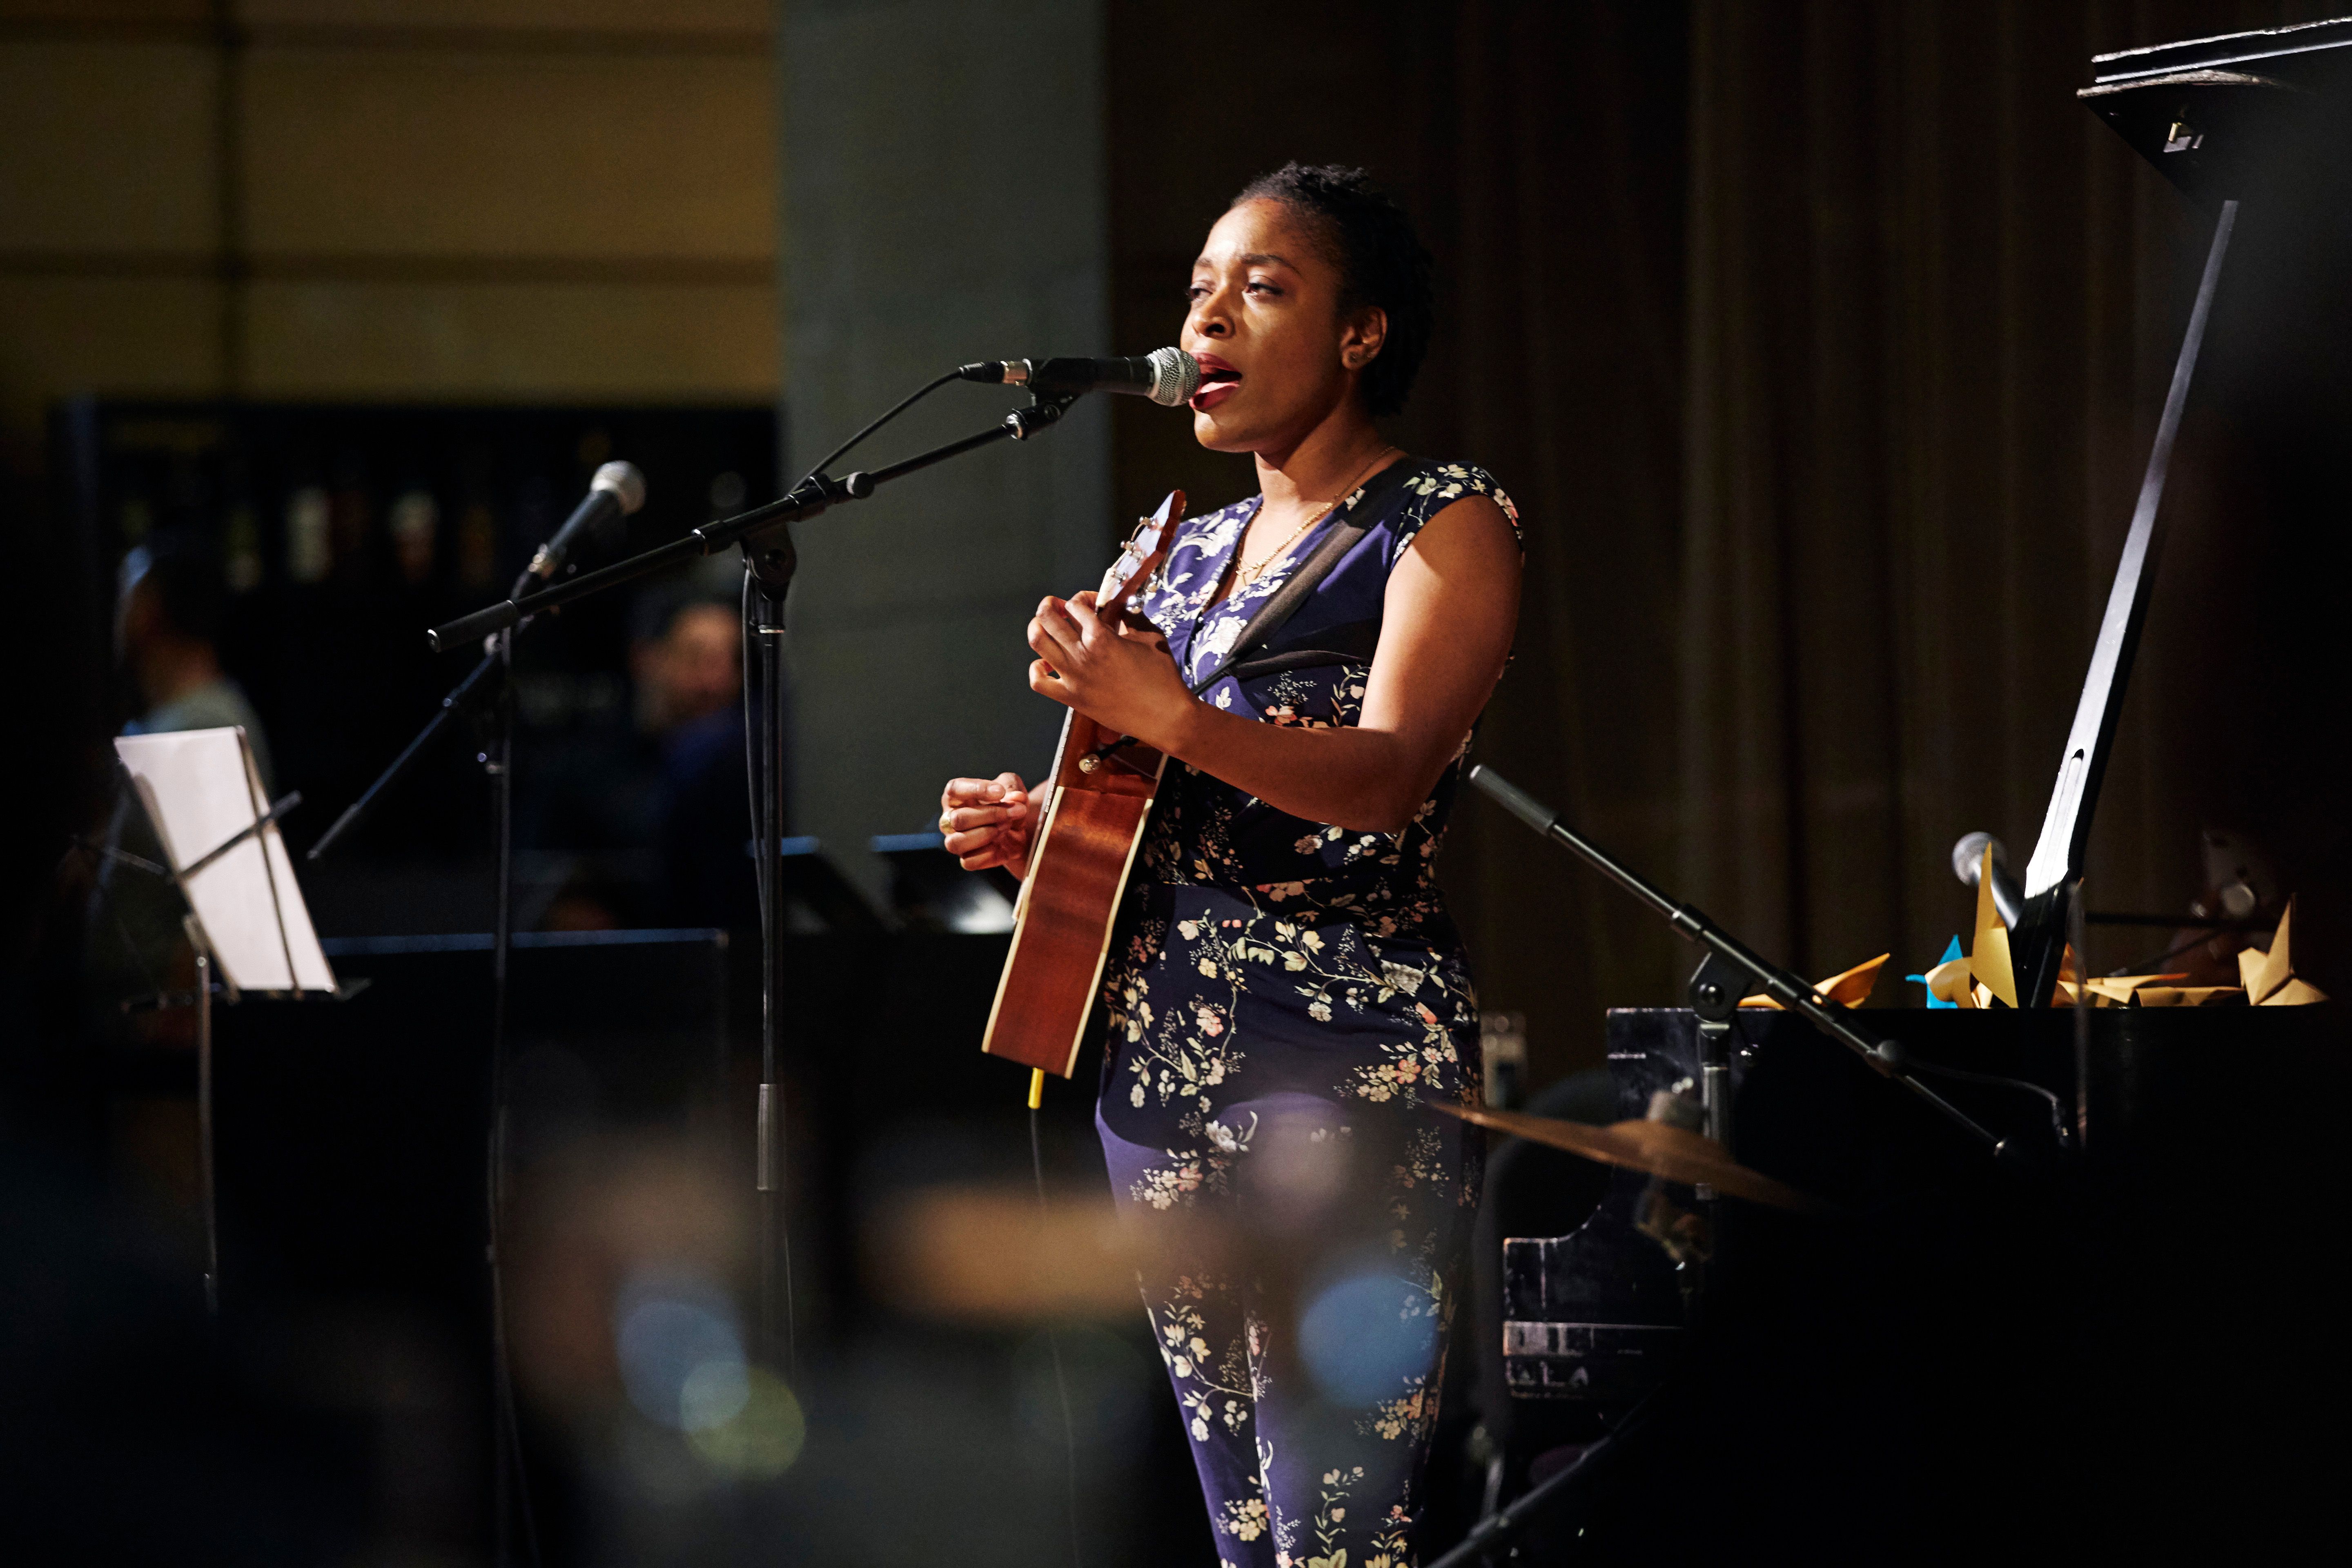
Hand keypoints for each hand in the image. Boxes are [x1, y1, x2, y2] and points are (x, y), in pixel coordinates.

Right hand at [940, 772, 1033, 879]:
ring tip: (1005, 827)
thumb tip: (1016, 798)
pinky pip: (969, 862)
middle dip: (990, 815)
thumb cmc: (1008, 803)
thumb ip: (1013, 787)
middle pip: (958, 818)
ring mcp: (955, 841)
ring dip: (986, 834)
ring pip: (956, 843)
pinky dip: (989, 854)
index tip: (1000, 792)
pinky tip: (1002, 845)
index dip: (976, 789)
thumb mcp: (1013, 787)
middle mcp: (950, 819)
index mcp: (955, 796)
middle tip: (1013, 813)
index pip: (954, 789)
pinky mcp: (966, 859)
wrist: (1019, 828)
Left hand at [1027, 589, 1191, 744]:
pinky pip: (1039, 682)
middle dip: (1050, 605)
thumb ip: (1131, 615)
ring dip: (1037, 628)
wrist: (1164, 716)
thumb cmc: (1162, 678)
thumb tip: (1119, 604)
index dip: (1082, 597)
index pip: (1076, 604)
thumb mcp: (1150, 636)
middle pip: (1048, 618)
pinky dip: (1036, 669)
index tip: (1091, 603)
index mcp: (1101, 637)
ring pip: (1038, 643)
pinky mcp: (1072, 698)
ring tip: (1044, 626)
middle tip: (1056, 605)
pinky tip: (1047, 663)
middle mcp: (1082, 655)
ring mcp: (1073, 678)